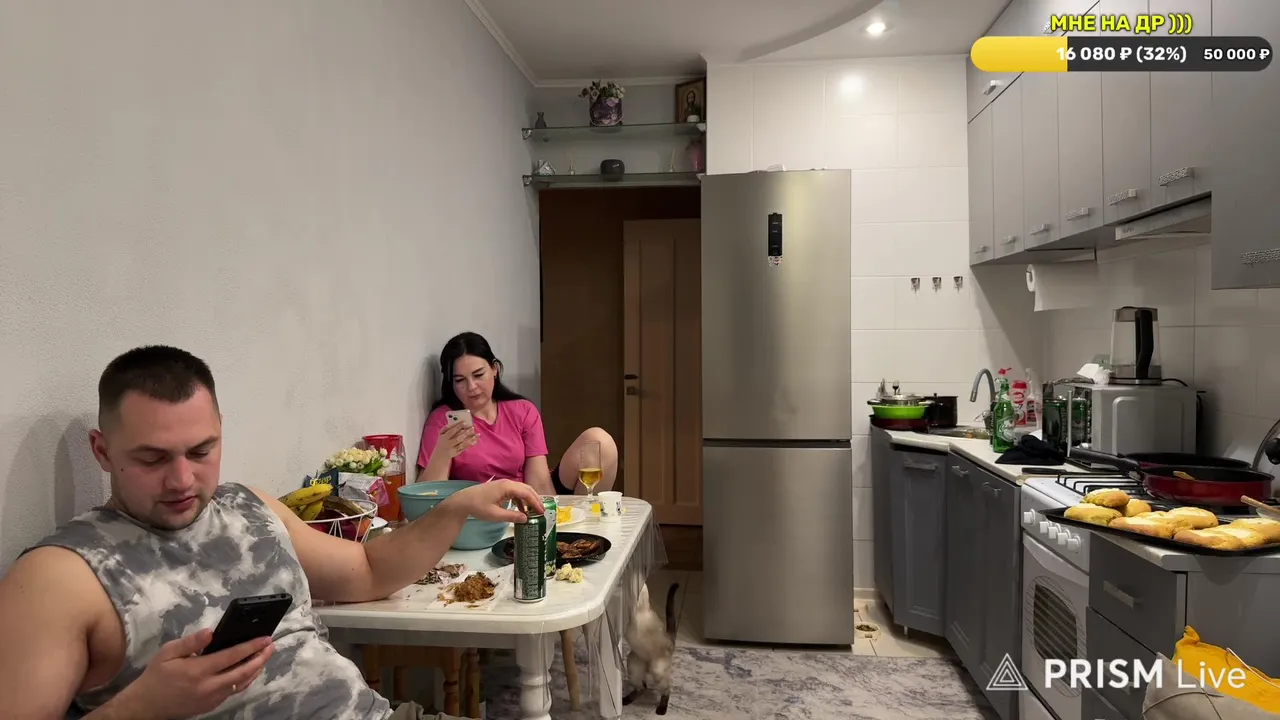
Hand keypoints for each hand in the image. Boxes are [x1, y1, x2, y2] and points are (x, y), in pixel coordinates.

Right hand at [114, 629, 273, 719]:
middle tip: (271, 646)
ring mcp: (212, 698)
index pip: (232, 656)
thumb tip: (211, 632)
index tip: (265, 638)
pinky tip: (248, 670)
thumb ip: (190, 642)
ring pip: (241, 683)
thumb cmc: (157, 675)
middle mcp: (208, 686)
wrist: (147, 705)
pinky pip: (233, 691)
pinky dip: (243, 680)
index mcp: (198, 671)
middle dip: (260, 658)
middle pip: (243, 672)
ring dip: (255, 669)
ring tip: (264, 656)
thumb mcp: (168, 653)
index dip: (251, 646)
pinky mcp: (211, 706)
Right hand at [437, 421, 477, 458]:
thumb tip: (453, 421)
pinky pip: (465, 448)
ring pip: (463, 444)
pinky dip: (470, 444)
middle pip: (458, 438)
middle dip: (466, 433)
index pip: (451, 431)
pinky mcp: (458, 452)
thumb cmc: (442, 441)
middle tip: (472, 428)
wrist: (440, 455)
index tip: (464, 422)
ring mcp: (454, 449)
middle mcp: (449, 443)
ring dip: (470, 439)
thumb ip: (446, 428)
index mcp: (445, 437)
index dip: (458, 426)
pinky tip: (475, 441)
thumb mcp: (441, 434)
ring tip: (477, 434)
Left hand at [444, 479, 543, 522]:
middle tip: (542, 511)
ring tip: (534, 511)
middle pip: (526, 489)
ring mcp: (504, 484)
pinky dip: (521, 500)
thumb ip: (512, 516)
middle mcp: (507, 483)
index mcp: (507, 487)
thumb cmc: (478, 507)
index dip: (536, 503)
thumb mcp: (495, 515)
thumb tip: (526, 519)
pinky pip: (515, 492)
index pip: (527, 493)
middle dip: (535, 500)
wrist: (463, 501)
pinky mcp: (500, 488)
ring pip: (522, 490)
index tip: (542, 512)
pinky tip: (522, 509)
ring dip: (529, 499)